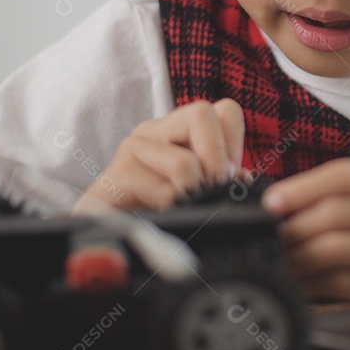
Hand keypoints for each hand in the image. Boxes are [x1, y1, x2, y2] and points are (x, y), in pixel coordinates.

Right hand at [72, 99, 243, 213]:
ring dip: (193, 193)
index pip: (225, 111)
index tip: (231, 177)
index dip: (234, 142)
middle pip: (203, 112)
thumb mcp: (196, 191)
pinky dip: (171, 209)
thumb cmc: (156, 211)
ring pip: (183, 162)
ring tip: (186, 209)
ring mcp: (132, 149)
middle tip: (214, 189)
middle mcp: (155, 131)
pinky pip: (160, 191)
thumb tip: (242, 178)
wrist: (108, 237)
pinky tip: (164, 216)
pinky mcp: (115, 177)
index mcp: (179, 130)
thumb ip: (221, 179)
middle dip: (217, 157)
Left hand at [261, 158, 349, 325]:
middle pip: (336, 213)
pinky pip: (341, 283)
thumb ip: (337, 194)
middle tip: (268, 236)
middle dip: (293, 227)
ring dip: (297, 256)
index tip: (269, 202)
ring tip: (279, 259)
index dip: (302, 188)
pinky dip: (311, 282)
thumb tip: (276, 203)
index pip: (344, 175)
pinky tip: (300, 280)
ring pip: (335, 249)